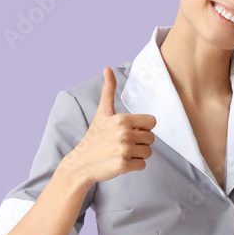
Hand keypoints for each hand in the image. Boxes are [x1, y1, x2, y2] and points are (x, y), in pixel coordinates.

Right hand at [63, 67, 156, 184]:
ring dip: (138, 154)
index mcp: (122, 119)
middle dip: (140, 142)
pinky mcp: (123, 165)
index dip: (143, 127)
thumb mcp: (102, 113)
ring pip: (148, 152)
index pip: (152, 122)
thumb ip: (108, 91)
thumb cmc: (95, 137)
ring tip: (121, 153)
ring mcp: (123, 150)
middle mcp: (124, 133)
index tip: (130, 130)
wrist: (81, 163)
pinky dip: (134, 166)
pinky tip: (120, 162)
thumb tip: (107, 68)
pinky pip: (143, 165)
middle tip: (123, 144)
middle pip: (151, 138)